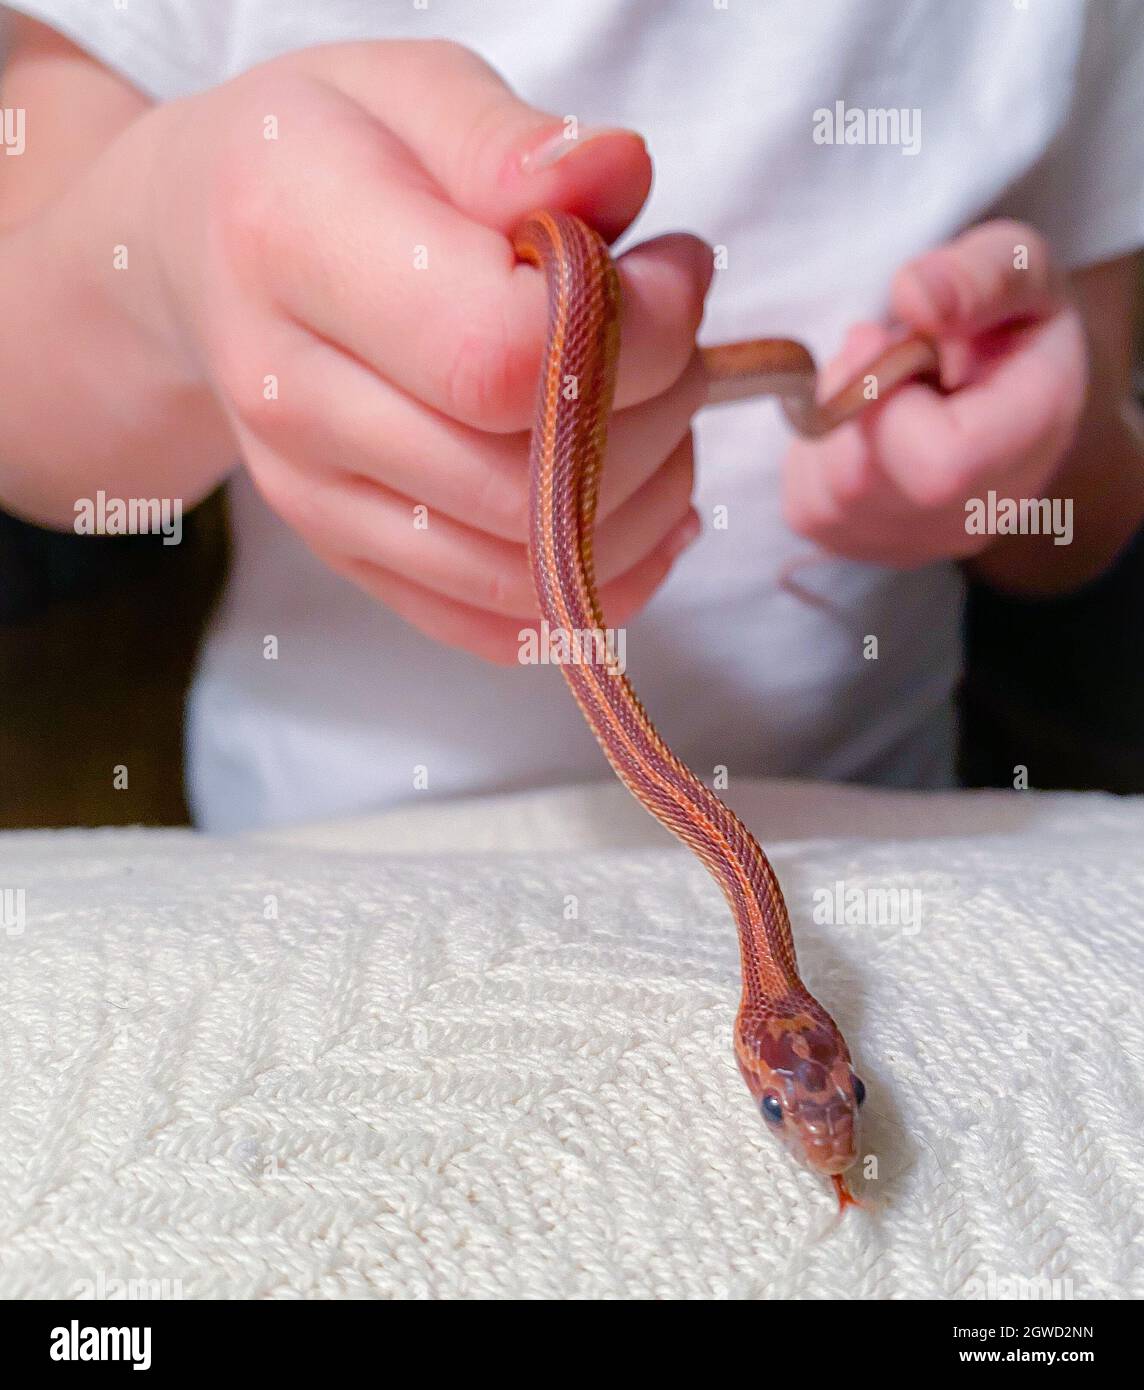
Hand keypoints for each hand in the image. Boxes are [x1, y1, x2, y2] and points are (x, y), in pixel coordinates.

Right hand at [148, 41, 706, 661]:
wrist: (204, 248)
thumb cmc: (322, 158)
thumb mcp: (409, 90)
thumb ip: (510, 142)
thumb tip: (617, 180)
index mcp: (292, 248)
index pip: (501, 356)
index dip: (631, 332)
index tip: (669, 271)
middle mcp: (291, 399)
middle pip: (527, 480)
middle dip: (656, 414)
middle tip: (677, 339)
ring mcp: (317, 499)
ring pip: (528, 569)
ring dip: (643, 500)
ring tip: (661, 409)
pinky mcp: (352, 560)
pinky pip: (499, 627)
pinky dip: (604, 588)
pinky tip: (643, 511)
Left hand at [782, 220, 1087, 568]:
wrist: (1003, 378)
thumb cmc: (1007, 315)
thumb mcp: (1015, 263)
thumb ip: (977, 274)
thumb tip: (913, 297)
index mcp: (1030, 442)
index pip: (939, 464)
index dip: (885, 395)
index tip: (887, 338)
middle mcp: (975, 515)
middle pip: (862, 483)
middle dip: (844, 398)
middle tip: (872, 346)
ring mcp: (918, 544)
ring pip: (825, 495)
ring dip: (827, 422)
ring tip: (877, 385)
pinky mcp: (865, 548)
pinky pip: (806, 506)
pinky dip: (813, 452)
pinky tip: (860, 423)